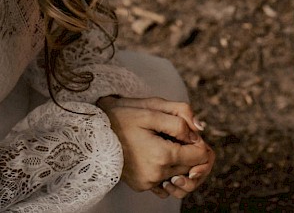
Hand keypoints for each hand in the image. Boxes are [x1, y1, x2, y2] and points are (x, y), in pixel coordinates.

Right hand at [96, 95, 214, 198]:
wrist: (93, 131)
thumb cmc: (124, 115)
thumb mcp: (153, 108)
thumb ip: (181, 117)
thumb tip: (200, 130)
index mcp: (162, 155)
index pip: (200, 155)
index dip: (199, 141)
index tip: (187, 131)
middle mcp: (156, 175)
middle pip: (191, 166)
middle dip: (190, 151)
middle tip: (175, 134)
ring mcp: (147, 183)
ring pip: (179, 175)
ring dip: (179, 161)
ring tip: (165, 143)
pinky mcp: (140, 186)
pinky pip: (165, 182)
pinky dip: (167, 169)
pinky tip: (156, 154)